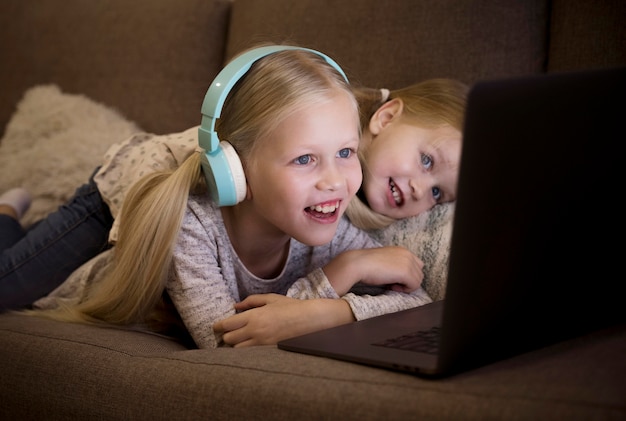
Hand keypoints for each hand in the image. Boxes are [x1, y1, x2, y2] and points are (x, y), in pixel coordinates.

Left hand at [213, 294, 353, 347]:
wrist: (309, 320)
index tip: (216, 326)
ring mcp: (262, 342)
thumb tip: (236, 306)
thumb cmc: (290, 307)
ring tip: (238, 338)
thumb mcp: (270, 299)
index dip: (218, 326)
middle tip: (228, 331)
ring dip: (235, 344)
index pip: (227, 325)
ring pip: (237, 349)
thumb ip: (251, 301)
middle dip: (226, 335)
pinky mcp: (268, 350)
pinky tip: (248, 344)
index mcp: (254, 316)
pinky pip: (249, 353)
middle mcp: (255, 330)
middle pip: (229, 339)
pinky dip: (245, 350)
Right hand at [323, 246, 423, 294]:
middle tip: (392, 283)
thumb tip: (402, 278)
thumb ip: (395, 265)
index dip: (407, 275)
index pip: (417, 266)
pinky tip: (391, 286)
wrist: (358, 263)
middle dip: (408, 281)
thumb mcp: (384, 261)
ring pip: (418, 281)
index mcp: (403, 250)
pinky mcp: (406, 272)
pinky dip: (404, 290)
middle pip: (419, 274)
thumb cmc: (366, 264)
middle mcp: (408, 254)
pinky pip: (414, 286)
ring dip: (406, 286)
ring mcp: (408, 262)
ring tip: (391, 285)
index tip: (393, 278)